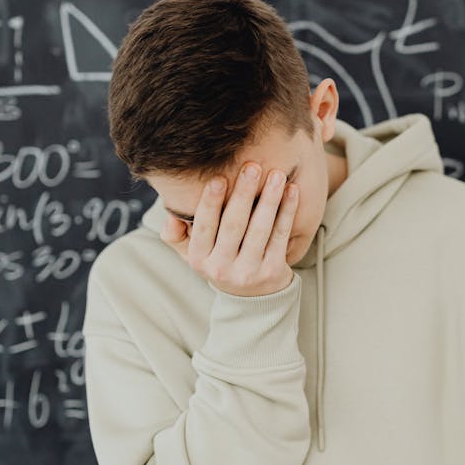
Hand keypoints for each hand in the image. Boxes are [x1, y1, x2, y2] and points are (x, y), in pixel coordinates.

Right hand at [159, 163, 298, 296]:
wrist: (251, 298)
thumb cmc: (221, 260)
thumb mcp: (192, 252)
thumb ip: (176, 233)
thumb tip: (171, 214)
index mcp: (199, 259)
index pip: (203, 227)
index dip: (210, 203)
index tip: (218, 178)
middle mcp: (221, 268)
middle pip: (234, 225)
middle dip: (243, 193)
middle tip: (252, 167)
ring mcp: (249, 272)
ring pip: (260, 229)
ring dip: (269, 199)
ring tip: (276, 175)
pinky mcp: (273, 271)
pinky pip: (281, 236)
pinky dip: (287, 211)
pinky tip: (292, 191)